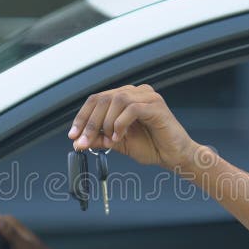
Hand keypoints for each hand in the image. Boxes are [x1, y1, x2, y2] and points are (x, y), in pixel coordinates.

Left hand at [68, 84, 198, 169]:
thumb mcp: (118, 143)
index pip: (97, 100)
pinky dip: (121, 123)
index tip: (73, 135)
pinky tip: (119, 136)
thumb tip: (78, 142)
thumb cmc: (152, 147)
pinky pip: (132, 108)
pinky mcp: (156, 105)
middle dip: (90, 122)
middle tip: (83, 141)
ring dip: (107, 123)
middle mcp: (136, 92)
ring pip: (116, 100)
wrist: (174, 156)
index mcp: (126, 98)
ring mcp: (147, 97)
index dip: (82, 117)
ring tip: (110, 140)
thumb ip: (100, 139)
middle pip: (104, 98)